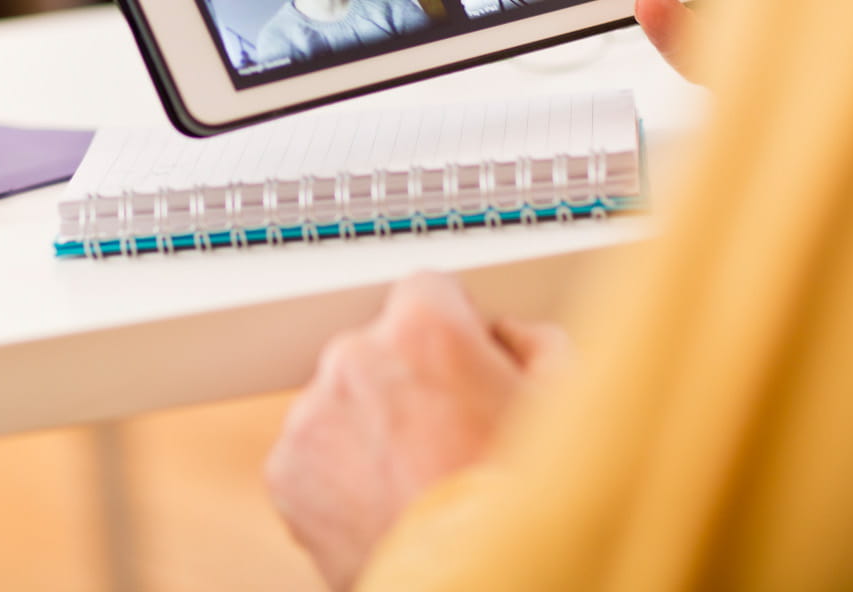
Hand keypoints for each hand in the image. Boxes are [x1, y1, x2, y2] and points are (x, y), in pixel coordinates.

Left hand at [265, 272, 570, 590]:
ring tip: (418, 481)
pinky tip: (386, 505)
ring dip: (372, 430)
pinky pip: (315, 457)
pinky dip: (341, 478)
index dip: (456, 332)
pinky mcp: (286, 470)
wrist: (474, 581)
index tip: (467, 366)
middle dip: (409, 382)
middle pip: (380, 349)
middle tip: (450, 438)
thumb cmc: (522, 500)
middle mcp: (355, 355)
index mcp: (422, 325)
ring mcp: (312, 413)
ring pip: (343, 404)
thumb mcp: (565, 399)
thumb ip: (531, 343)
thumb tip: (508, 337)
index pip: (428, 290)